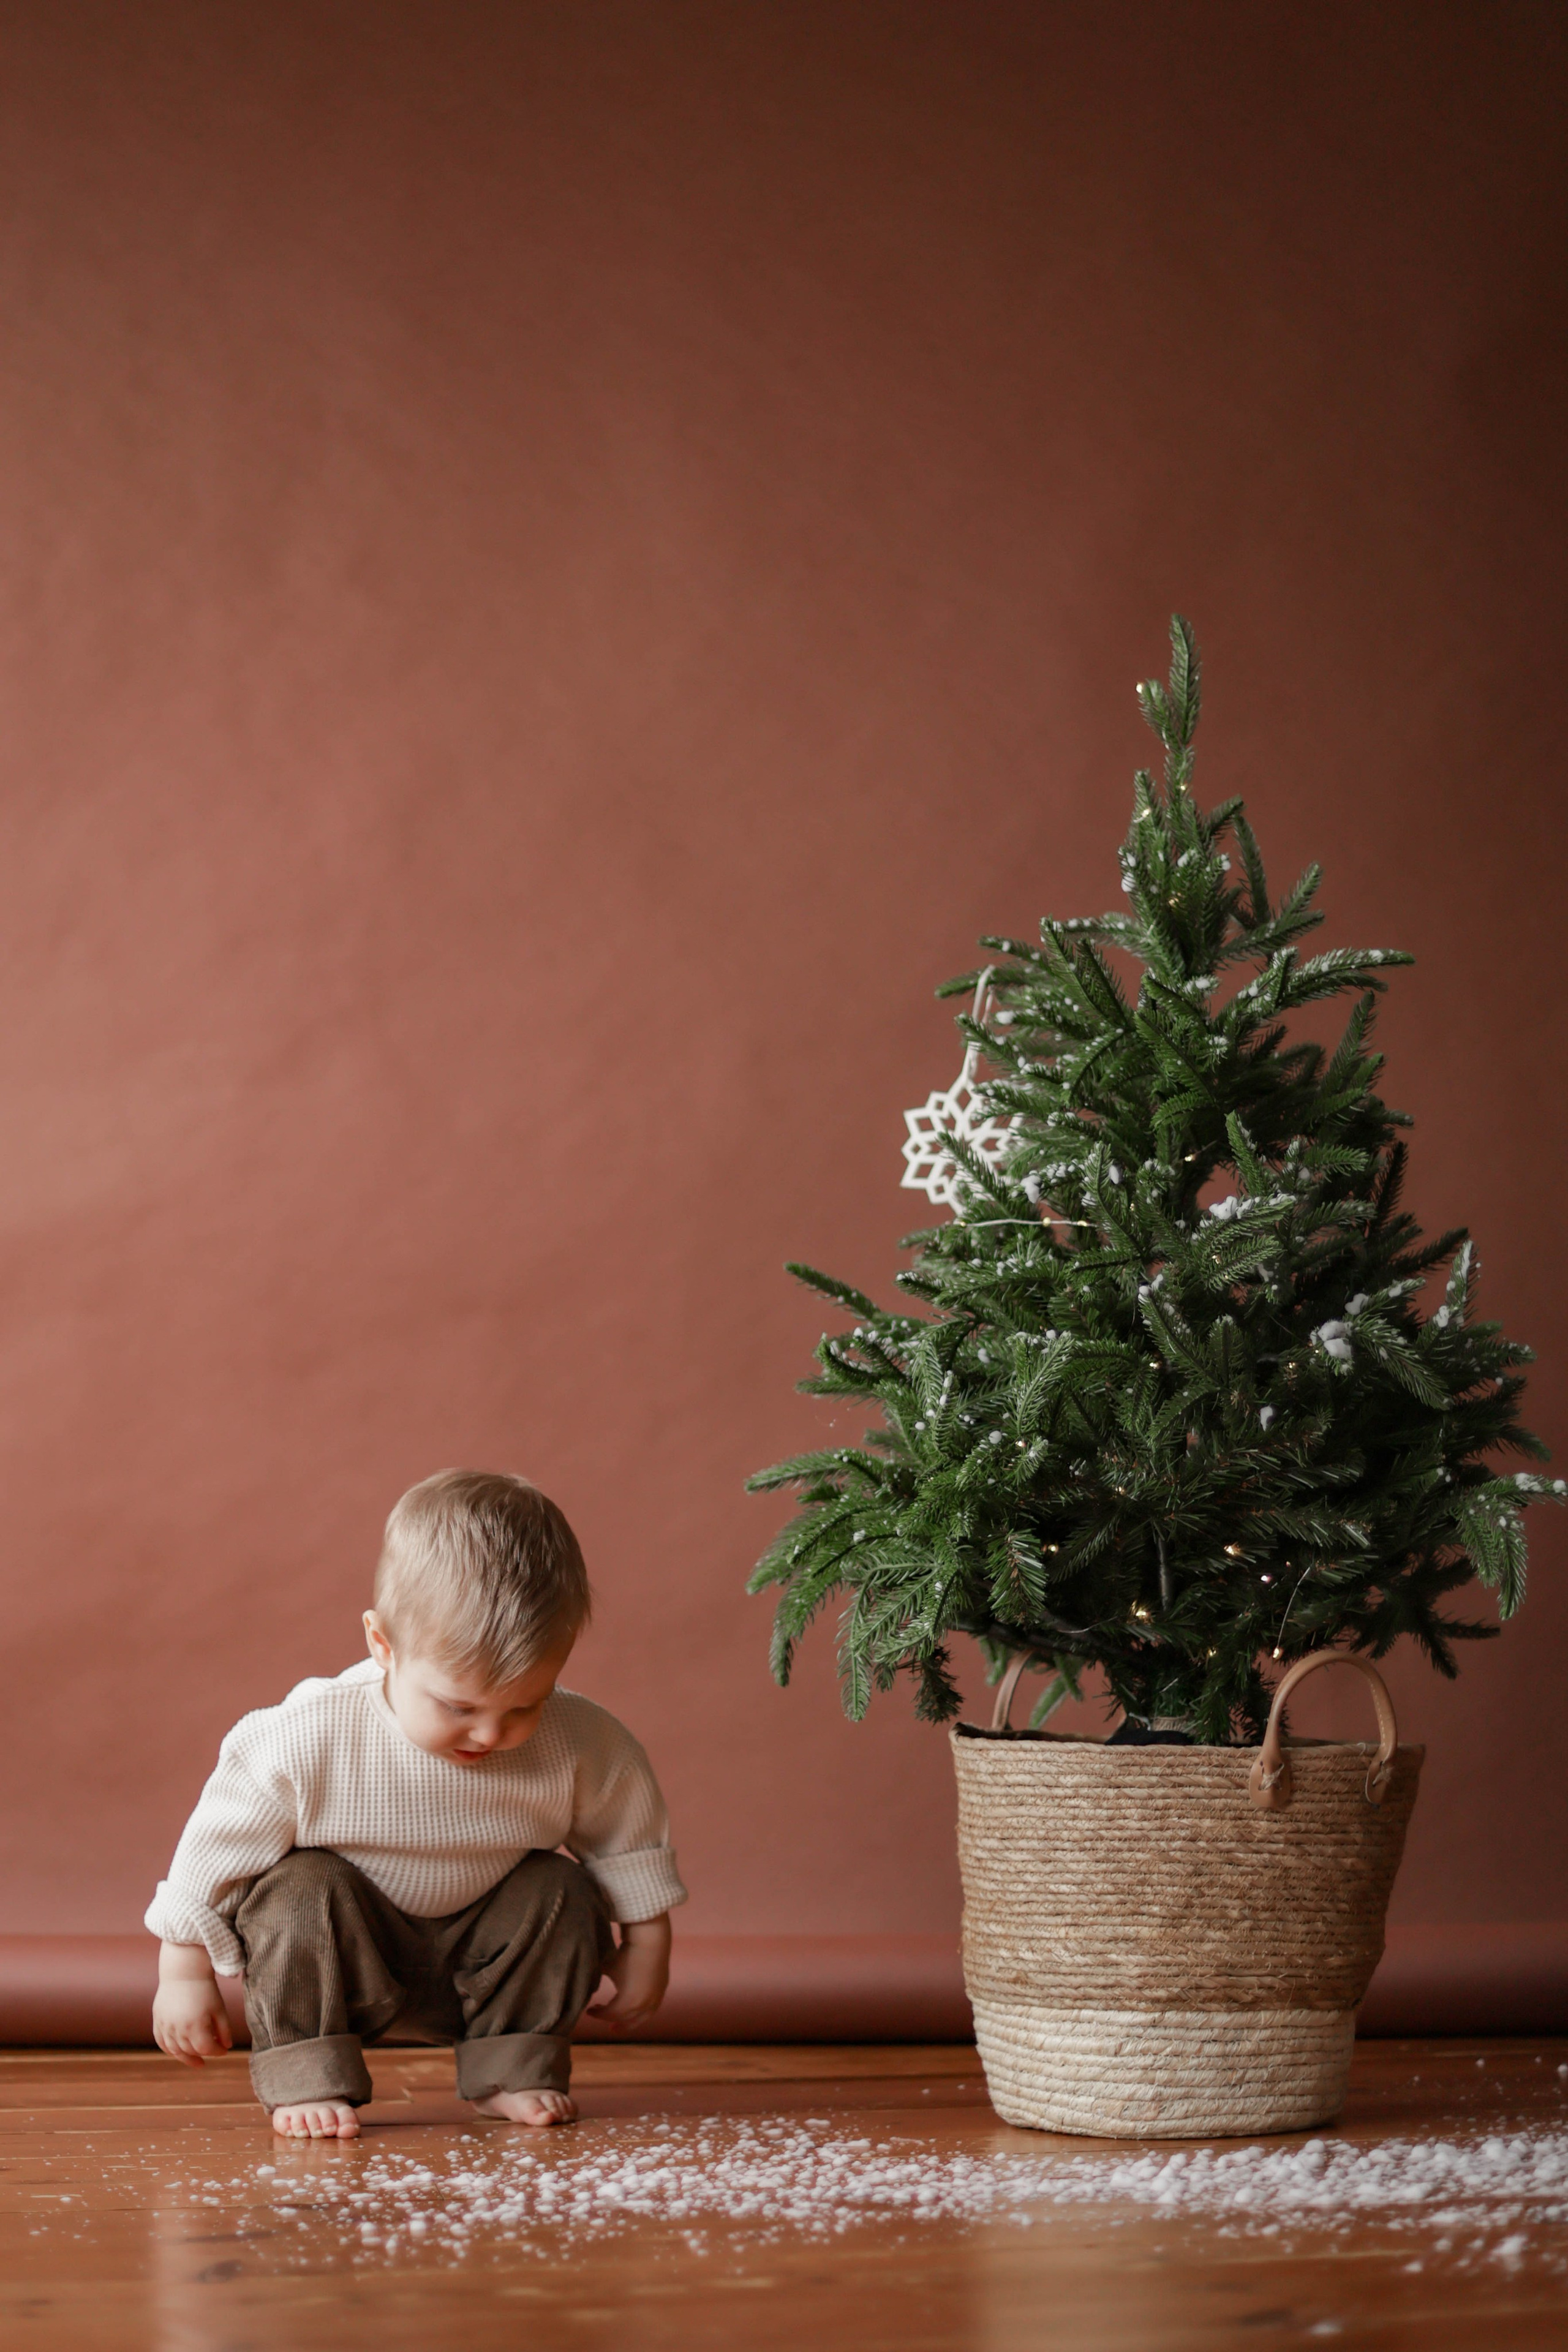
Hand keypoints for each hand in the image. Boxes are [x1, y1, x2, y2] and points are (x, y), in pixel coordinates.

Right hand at [153, 1941, 232, 2067]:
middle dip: (203, 2054)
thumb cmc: (205, 1989)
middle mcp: (178, 2029)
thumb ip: (224, 2030)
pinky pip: (161, 2042)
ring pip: (174, 2050)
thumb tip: (227, 2047)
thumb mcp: (219, 2008)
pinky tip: (178, 2052)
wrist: (183, 1971)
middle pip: (190, 2051)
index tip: (224, 2051)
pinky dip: (169, 2049)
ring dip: (186, 2057)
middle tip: (211, 2052)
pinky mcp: (158, 2021)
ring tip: (196, 2060)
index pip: (206, 2049)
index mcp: (195, 2026)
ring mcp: (165, 2026)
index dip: (217, 2052)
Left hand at [588, 1913, 669, 2032]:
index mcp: (628, 2002)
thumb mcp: (607, 1967)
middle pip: (625, 2019)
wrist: (651, 1939)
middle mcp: (643, 2004)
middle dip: (613, 2019)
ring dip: (630, 2022)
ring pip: (642, 2018)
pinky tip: (636, 2009)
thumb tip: (581, 1985)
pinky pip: (651, 2009)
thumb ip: (594, 1979)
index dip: (598, 2014)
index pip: (609, 2015)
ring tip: (621, 2024)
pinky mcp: (662, 1989)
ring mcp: (655, 1998)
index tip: (589, 2010)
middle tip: (604, 2019)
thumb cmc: (626, 1953)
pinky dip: (642, 2013)